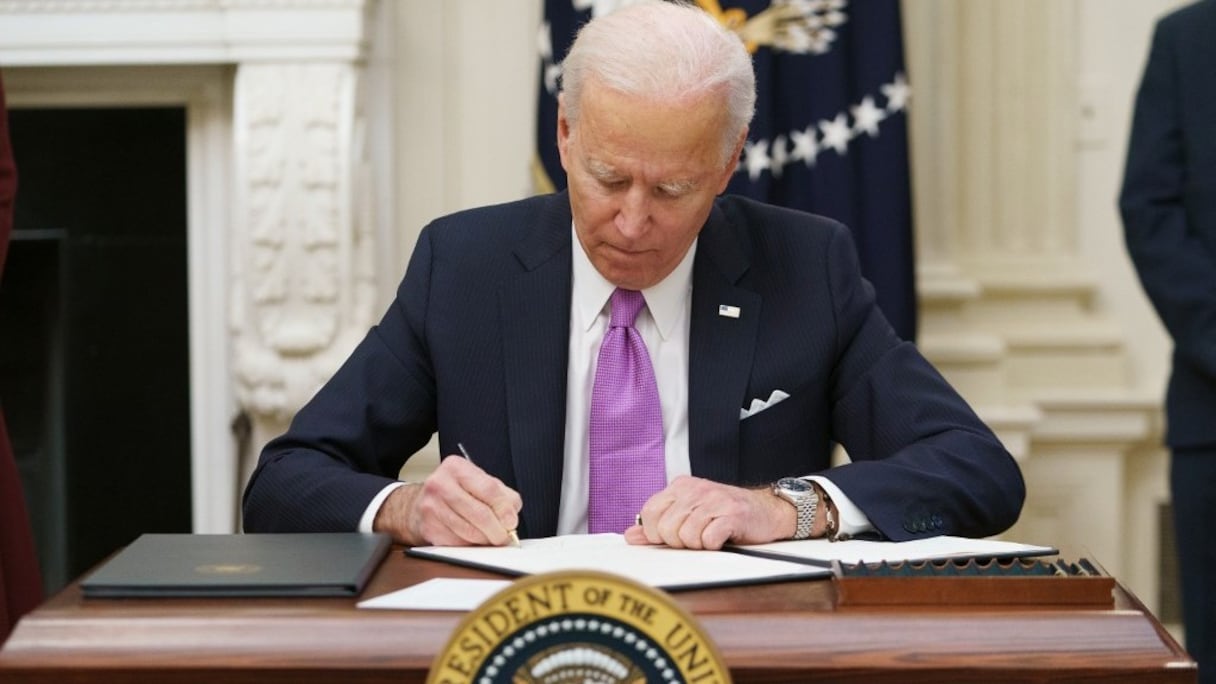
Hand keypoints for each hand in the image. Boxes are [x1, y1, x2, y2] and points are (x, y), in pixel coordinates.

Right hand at [373, 454, 521, 546]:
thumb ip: (501, 494)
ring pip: (470, 532)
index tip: (511, 521)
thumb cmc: (454, 492)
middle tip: (504, 536)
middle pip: (480, 514)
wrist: (417, 505)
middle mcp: (440, 484)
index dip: (504, 509)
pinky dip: (470, 545)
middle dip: (497, 530)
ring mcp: (431, 507)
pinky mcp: (428, 529)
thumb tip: (512, 514)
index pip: (489, 489)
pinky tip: (471, 538)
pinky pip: (458, 543)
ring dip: (485, 539)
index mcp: (456, 467)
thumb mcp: (478, 482)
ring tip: (489, 537)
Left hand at [622, 475, 792, 549]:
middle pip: (666, 528)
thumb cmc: (725, 515)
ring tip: (710, 537)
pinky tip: (722, 538)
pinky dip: (714, 546)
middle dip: (678, 542)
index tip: (672, 537)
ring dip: (698, 545)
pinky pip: (708, 539)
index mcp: (680, 487)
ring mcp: (715, 500)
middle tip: (695, 538)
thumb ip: (658, 525)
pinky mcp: (732, 514)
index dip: (656, 533)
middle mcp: (696, 489)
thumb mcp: (688, 514)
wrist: (766, 511)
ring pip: (686, 536)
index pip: (650, 512)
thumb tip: (631, 535)